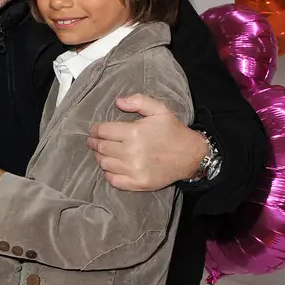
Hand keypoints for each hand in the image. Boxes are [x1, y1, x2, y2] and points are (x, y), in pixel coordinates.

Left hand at [88, 95, 206, 191]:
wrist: (190, 156)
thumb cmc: (173, 131)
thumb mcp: (159, 110)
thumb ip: (138, 101)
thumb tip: (118, 102)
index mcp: (134, 132)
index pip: (103, 131)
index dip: (95, 130)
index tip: (94, 131)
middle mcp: (131, 152)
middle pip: (101, 147)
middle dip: (94, 143)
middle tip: (93, 142)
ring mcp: (133, 170)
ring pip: (104, 164)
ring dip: (100, 157)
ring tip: (102, 153)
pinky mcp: (137, 183)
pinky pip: (113, 180)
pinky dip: (108, 174)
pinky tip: (111, 168)